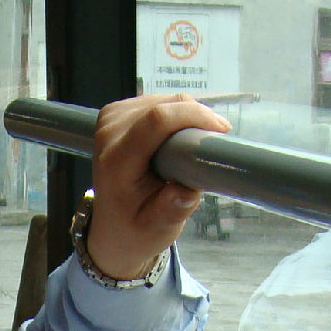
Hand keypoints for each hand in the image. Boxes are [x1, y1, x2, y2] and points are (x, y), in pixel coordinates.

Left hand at [86, 94, 231, 280]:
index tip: (221, 131)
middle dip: (196, 117)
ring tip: (195, 146)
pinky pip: (156, 101)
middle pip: (163, 105)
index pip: (156, 121)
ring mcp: (110, 120)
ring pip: (163, 99)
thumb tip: (187, 190)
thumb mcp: (158, 229)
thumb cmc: (137, 230)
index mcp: (116, 162)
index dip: (194, 117)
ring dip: (186, 117)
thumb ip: (172, 210)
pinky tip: (179, 138)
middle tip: (213, 145)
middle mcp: (109, 134)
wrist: (113, 230)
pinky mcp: (116, 114)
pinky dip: (174, 115)